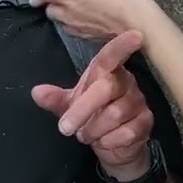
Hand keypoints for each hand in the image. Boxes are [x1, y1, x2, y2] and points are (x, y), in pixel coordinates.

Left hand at [30, 0, 157, 40]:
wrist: (139, 21)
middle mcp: (66, 13)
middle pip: (48, 8)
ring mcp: (76, 28)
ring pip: (59, 20)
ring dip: (64, 10)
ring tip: (80, 2)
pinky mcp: (87, 38)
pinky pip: (72, 28)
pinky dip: (74, 21)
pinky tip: (89, 14)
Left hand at [32, 31, 154, 177]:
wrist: (113, 146)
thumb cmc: (92, 117)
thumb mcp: (70, 106)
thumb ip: (55, 99)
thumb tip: (36, 92)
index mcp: (107, 72)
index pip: (112, 56)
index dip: (122, 46)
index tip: (135, 35)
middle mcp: (126, 82)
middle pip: (106, 87)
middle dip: (82, 109)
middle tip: (64, 128)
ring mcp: (138, 102)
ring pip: (115, 114)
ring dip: (93, 129)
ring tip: (86, 135)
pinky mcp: (146, 122)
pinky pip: (126, 132)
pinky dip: (108, 141)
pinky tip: (104, 141)